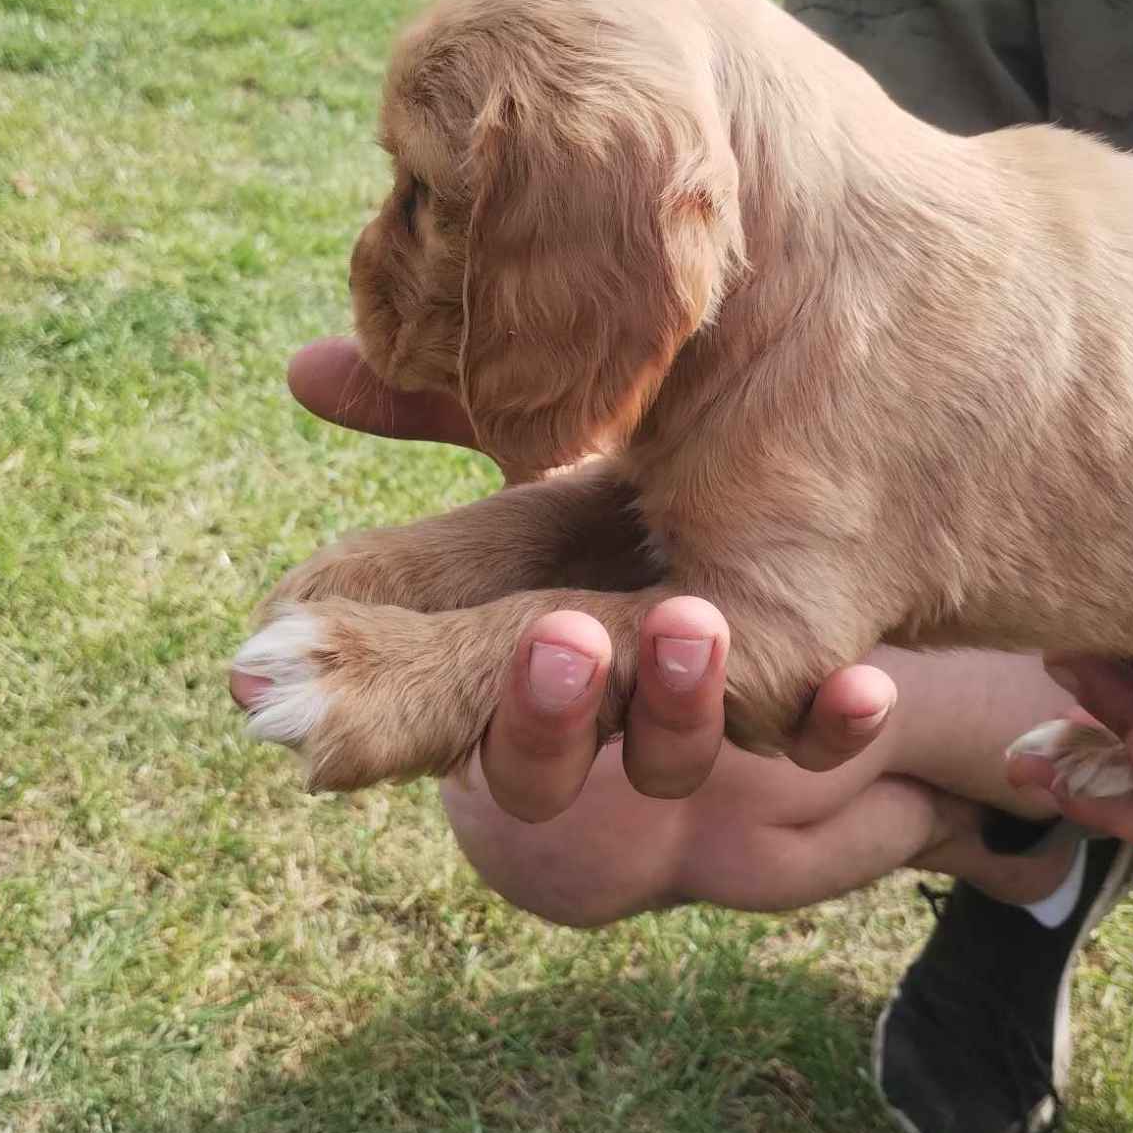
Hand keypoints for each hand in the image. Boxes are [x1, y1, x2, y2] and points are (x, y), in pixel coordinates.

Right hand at [277, 338, 895, 819]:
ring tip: (693, 617)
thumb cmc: (643, 471)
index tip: (271, 677)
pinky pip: (813, 738)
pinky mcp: (796, 693)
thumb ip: (437, 407)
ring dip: (675, 706)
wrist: (801, 493)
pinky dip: (832, 722)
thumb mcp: (541, 435)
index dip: (365, 692)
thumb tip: (306, 369)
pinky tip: (861, 682)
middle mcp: (589, 692)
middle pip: (530, 763)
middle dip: (531, 713)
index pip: (421, 685)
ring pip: (668, 758)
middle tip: (556, 638)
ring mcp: (691, 706)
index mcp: (503, 633)